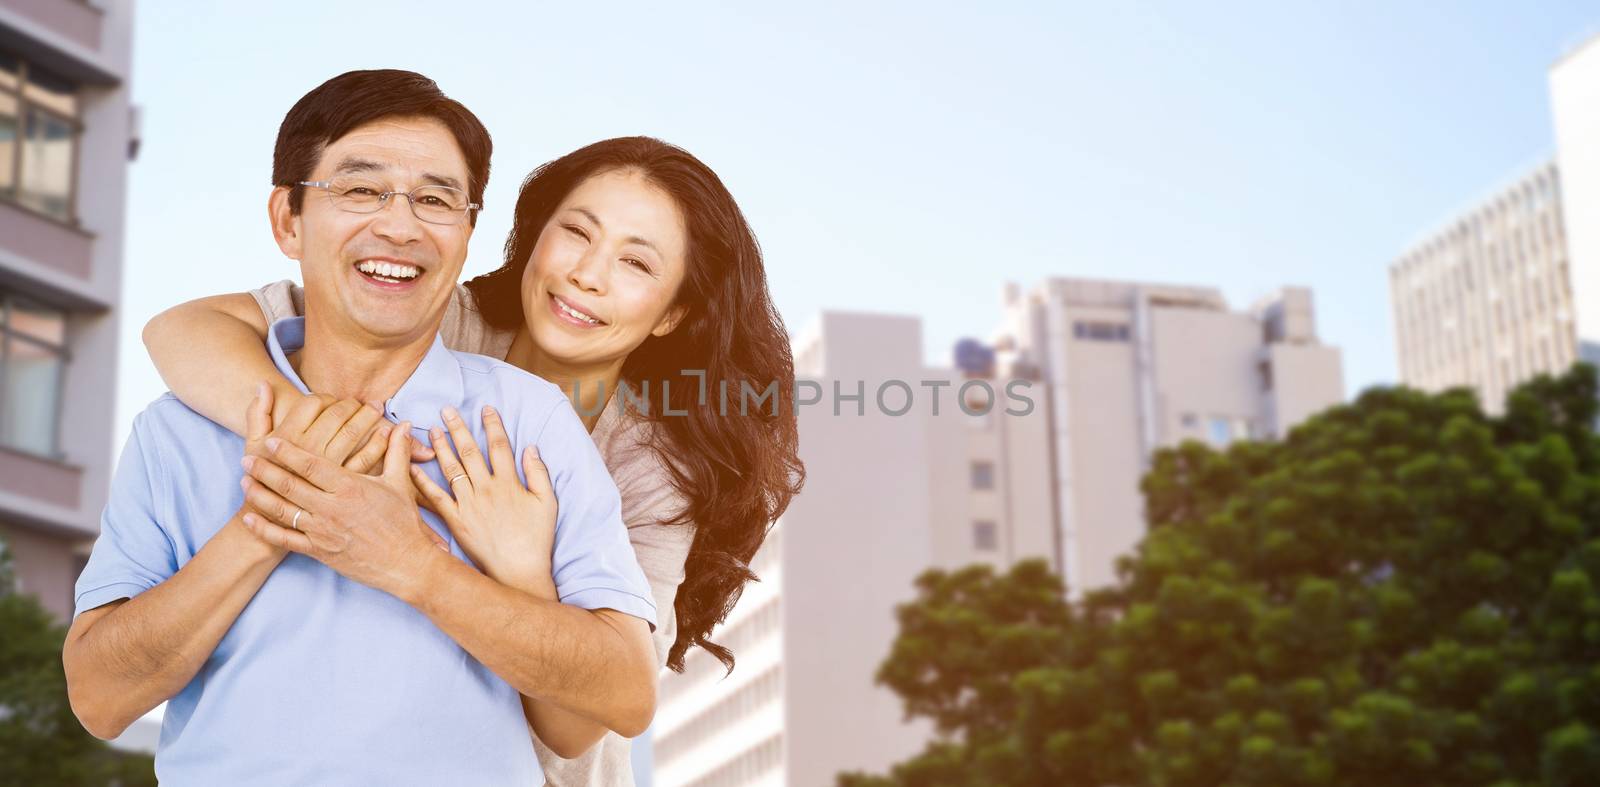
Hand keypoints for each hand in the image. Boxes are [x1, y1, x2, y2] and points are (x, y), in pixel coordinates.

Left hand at [238, 418, 449, 597]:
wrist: (405, 562)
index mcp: (350, 487)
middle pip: (289, 485)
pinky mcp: (319, 551)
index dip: (287, 452)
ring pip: (282, 510)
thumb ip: (396, 451)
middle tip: (246, 458)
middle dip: (265, 470)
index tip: (270, 441)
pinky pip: (285, 539)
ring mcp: (322, 531)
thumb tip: (402, 425)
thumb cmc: (403, 522)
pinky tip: (249, 518)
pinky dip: (263, 529)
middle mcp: (332, 508)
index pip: (311, 465)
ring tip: (244, 481)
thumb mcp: (400, 483)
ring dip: (259, 495)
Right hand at [254, 381, 435, 475]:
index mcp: (287, 438)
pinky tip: (386, 434)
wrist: (270, 524)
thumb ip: (258, 413)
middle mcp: (308, 451)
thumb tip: (263, 384)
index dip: (326, 397)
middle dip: (353, 405)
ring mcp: (327, 469)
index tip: (334, 399)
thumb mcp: (254, 446)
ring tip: (378, 410)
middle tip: (366, 401)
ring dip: (368, 419)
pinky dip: (378, 445)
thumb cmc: (260, 481)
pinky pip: (364, 461)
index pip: (313, 403)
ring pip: (352, 436)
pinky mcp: (342, 489)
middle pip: (337, 417)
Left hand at [411, 405, 555, 593]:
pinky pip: (436, 498)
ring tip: (433, 430)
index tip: (485, 408)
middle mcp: (485, 490)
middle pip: (470, 452)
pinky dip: (423, 482)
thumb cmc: (536, 538)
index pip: (499, 446)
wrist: (518, 571)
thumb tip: (530, 447)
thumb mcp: (547, 503)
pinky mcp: (455, 521)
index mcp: (508, 483)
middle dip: (458, 428)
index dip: (492, 425)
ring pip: (451, 470)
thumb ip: (539, 473)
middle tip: (446, 410)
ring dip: (441, 447)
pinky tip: (413, 468)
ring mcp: (468, 505)